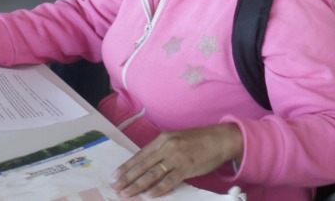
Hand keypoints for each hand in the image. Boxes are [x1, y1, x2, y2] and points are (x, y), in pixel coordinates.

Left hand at [111, 124, 242, 197]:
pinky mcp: (187, 167)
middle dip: (127, 178)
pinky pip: (169, 180)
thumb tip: (146, 166)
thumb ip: (162, 151)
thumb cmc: (198, 141)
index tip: (115, 176)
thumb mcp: (176, 141)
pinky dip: (157, 189)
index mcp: (162, 139)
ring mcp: (176, 156)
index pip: (140, 155)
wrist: (219, 139)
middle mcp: (167, 146)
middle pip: (142, 165)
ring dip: (137, 185)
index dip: (126, 166)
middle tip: (116, 188)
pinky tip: (148, 195)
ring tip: (126, 193)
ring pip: (152, 173)